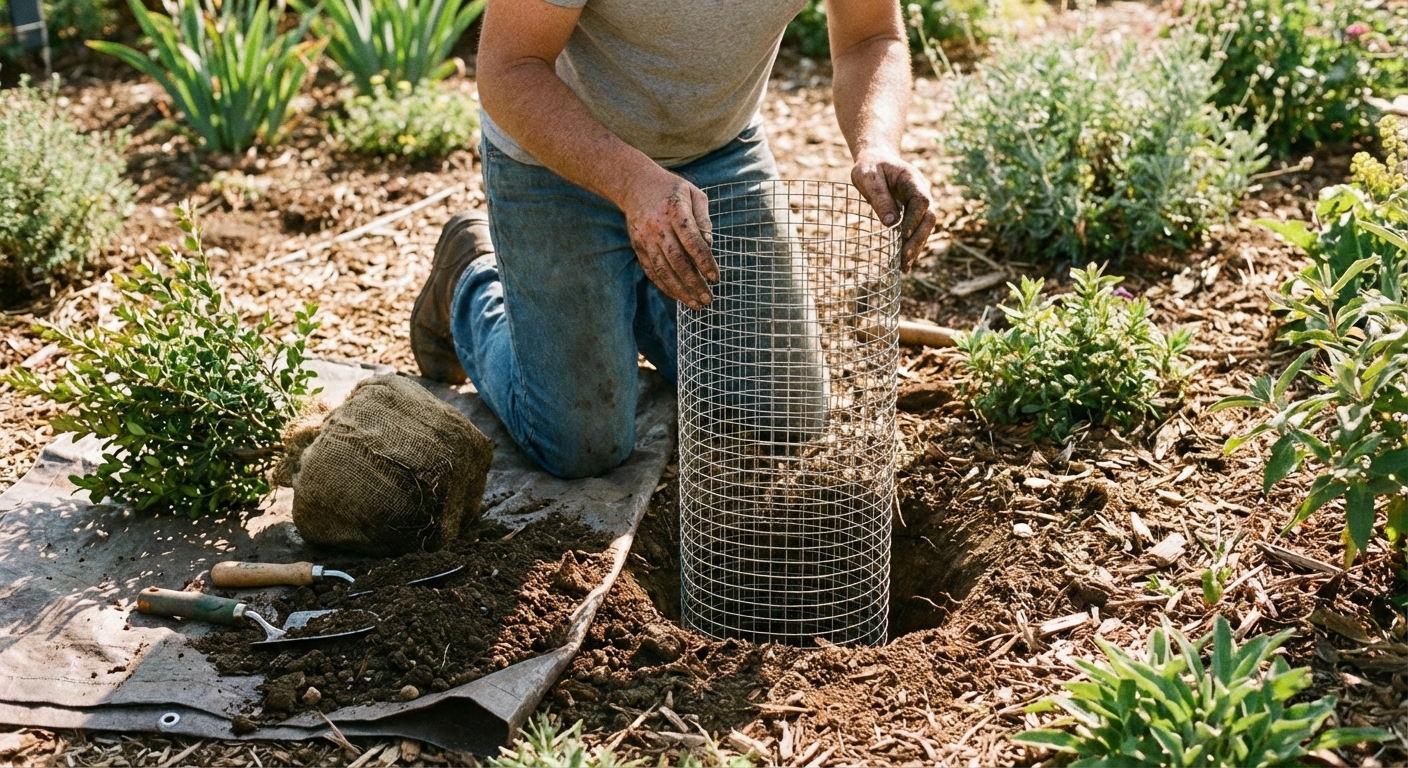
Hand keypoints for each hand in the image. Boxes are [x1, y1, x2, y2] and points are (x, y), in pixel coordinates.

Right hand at [621, 167, 716, 309]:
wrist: (635, 184)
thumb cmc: (672, 189)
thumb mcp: (694, 194)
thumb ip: (704, 220)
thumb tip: (709, 246)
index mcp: (675, 210)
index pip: (692, 241)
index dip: (704, 262)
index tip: (715, 278)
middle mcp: (657, 226)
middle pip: (677, 260)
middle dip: (694, 283)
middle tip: (708, 299)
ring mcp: (645, 237)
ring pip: (663, 270)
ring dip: (680, 290)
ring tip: (695, 304)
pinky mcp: (638, 246)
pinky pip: (651, 270)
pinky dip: (665, 286)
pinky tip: (678, 296)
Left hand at [850, 150, 936, 270]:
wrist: (876, 160)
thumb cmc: (870, 167)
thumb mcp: (866, 177)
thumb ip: (879, 197)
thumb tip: (891, 224)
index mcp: (911, 178)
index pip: (921, 200)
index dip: (915, 219)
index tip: (902, 235)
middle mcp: (921, 190)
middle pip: (929, 217)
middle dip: (918, 239)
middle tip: (905, 259)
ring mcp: (920, 202)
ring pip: (926, 227)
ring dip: (916, 246)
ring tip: (904, 267)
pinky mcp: (914, 212)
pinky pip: (917, 230)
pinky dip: (912, 245)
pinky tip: (905, 262)